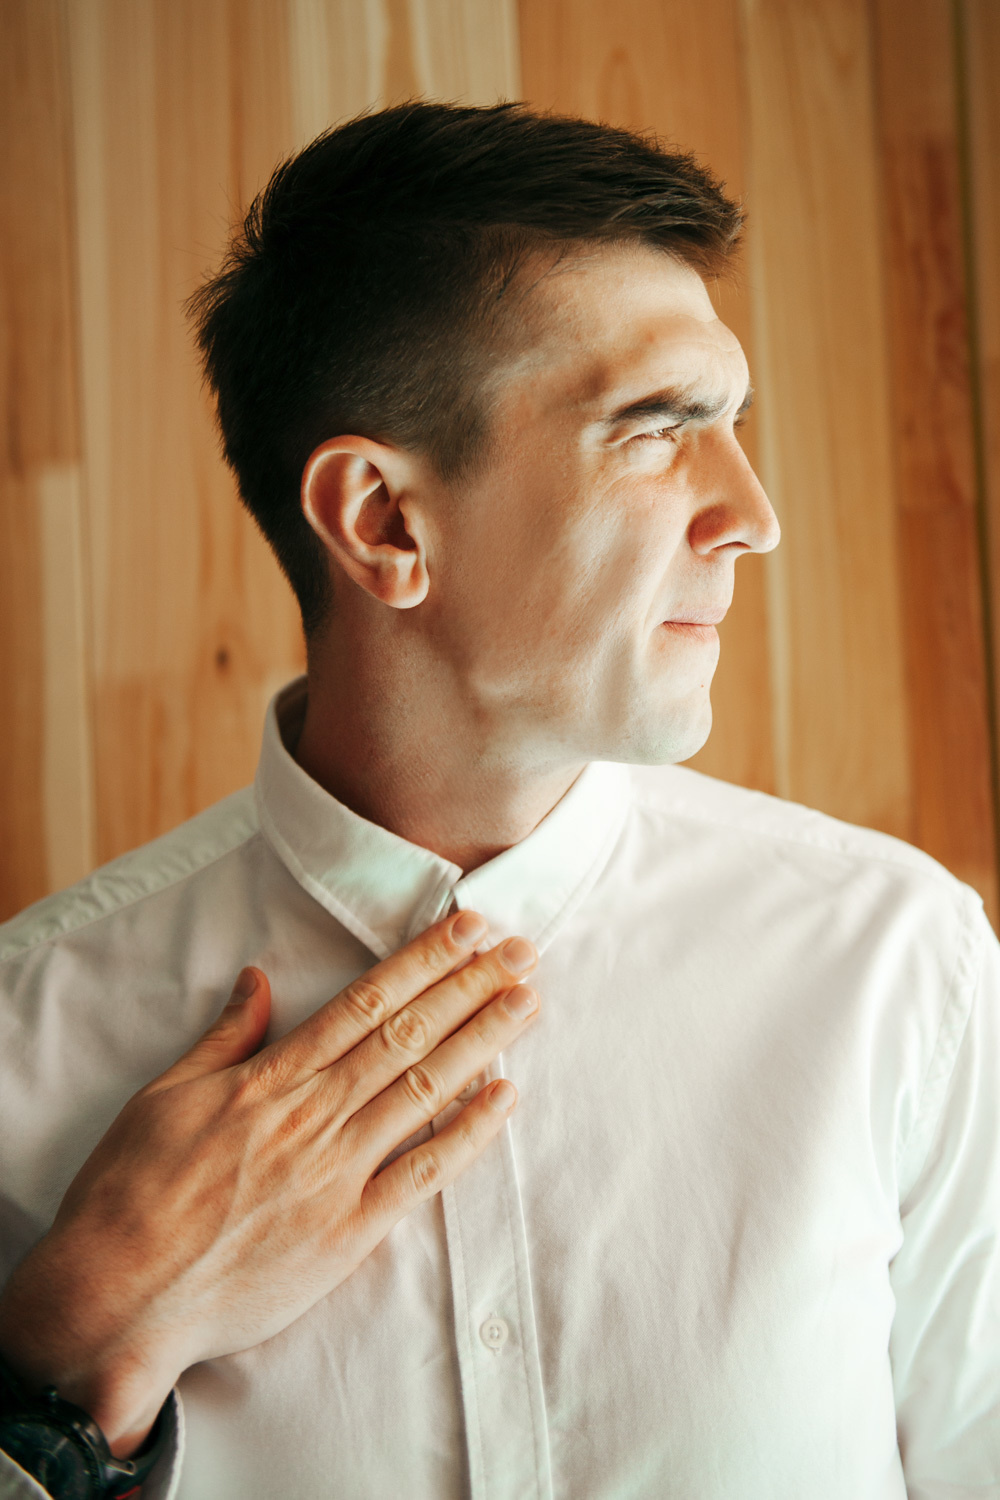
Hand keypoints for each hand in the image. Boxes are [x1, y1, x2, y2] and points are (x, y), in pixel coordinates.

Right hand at [0, 912, 539, 1456]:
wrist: (116, 1296)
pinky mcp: (347, 1232)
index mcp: (269, 1078)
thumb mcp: (165, 1095)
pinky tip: (503, 1100)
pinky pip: (419, 1175)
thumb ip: (224, 1037)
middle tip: (522, 952)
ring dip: (480, 1043)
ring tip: (525, 1003)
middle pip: (407, 1035)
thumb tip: (257, 978)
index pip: (364, 1002)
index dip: (423, 961)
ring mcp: (334, 1174)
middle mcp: (312, 1115)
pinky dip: (466, 1135)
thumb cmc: (130, 1193)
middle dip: (469, 987)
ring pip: (422, 1091)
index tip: (468, 928)